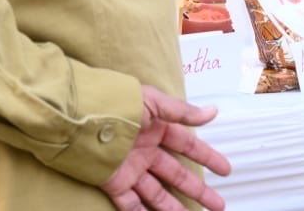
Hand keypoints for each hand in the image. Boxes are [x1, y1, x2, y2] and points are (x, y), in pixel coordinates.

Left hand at [101, 85, 231, 210]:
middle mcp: (143, 150)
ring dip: (175, 207)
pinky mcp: (113, 182)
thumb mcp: (152, 102)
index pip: (186, 144)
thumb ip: (181, 111)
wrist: (77, 116)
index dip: (206, 156)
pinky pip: (131, 203)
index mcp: (153, 128)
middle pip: (175, 173)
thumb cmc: (114, 103)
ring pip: (157, 193)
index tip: (225, 170)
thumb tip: (212, 112)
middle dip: (197, 189)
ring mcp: (129, 167)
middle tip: (218, 205)